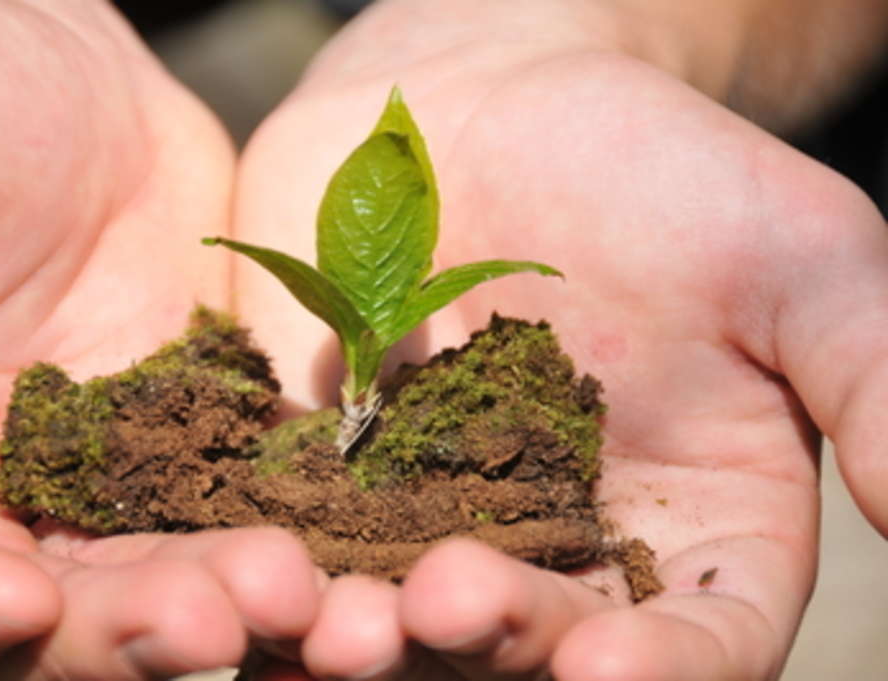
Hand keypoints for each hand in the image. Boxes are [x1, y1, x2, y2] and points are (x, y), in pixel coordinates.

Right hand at [0, 1, 318, 677]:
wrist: (68, 99)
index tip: (10, 602)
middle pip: (28, 615)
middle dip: (111, 628)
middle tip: (205, 625)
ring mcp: (87, 484)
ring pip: (141, 579)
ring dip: (210, 601)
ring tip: (287, 591)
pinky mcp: (186, 452)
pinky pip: (230, 514)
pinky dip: (274, 539)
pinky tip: (331, 553)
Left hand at [234, 1, 887, 677]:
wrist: (490, 103)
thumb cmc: (661, 169)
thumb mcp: (795, 256)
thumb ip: (873, 376)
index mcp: (687, 527)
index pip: (693, 639)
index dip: (659, 668)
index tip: (608, 670)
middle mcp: (559, 548)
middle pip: (534, 648)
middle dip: (493, 647)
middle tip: (443, 616)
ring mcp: (434, 517)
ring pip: (404, 615)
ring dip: (372, 637)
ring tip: (339, 625)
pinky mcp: (330, 473)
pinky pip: (301, 541)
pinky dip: (278, 570)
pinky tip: (250, 576)